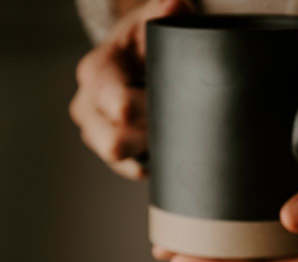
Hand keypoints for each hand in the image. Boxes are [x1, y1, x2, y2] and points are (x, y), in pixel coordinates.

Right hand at [69, 0, 192, 179]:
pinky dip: (152, 162)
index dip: (150, 110)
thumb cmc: (146, 41)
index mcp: (96, 72)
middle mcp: (87, 106)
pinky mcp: (110, 155)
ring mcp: (94, 133)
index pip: (118, 105)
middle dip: (148, 135)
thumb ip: (165, 12)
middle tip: (173, 118)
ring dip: (149, 149)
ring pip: (120, 159)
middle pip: (114, 142)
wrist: (137, 60)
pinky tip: (164, 143)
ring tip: (167, 127)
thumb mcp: (153, 21)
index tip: (171, 100)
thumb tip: (174, 5)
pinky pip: (132, 171)